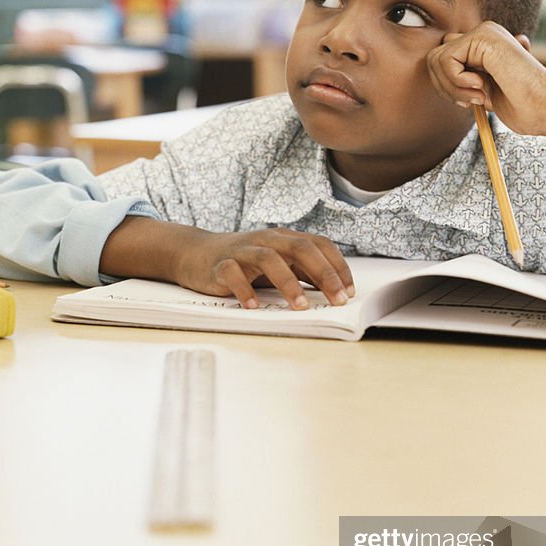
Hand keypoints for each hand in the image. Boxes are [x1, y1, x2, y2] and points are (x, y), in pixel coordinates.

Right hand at [173, 226, 354, 310]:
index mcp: (285, 238)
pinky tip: (254, 307)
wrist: (196, 254)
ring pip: (269, 259)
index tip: (349, 292)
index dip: (337, 266)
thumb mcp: (278, 263)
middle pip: (300, 248)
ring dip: (288, 283)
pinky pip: (233, 274)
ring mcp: (243, 251)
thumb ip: (302, 271)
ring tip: (301, 307)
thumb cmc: (245, 262)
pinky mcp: (220, 264)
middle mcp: (267, 240)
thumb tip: (335, 290)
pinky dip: (245, 290)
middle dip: (323, 274)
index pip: (319, 244)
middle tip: (337, 300)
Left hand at [427, 21, 545, 139]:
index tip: (469, 102)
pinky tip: (481, 88)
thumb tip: (437, 66)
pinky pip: (445, 60)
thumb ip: (465, 80)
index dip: (447, 86)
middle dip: (444, 87)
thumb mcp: (485, 93)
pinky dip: (456, 82)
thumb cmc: (524, 107)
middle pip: (434, 57)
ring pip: (436, 59)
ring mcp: (484, 33)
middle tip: (470, 101)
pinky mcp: (483, 37)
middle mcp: (484, 34)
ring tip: (478, 97)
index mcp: (485, 47)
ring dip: (451, 87)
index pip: (442, 60)